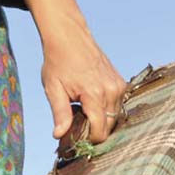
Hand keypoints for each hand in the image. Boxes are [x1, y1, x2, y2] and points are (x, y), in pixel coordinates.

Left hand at [40, 18, 125, 142]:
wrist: (67, 36)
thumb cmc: (57, 61)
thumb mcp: (53, 87)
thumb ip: (60, 113)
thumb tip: (59, 135)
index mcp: (94, 94)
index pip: (100, 132)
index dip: (88, 138)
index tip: (76, 136)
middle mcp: (111, 91)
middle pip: (109, 127)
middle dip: (93, 128)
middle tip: (75, 117)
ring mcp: (119, 86)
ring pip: (115, 117)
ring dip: (101, 117)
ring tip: (81, 104)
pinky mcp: (121, 82)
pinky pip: (117, 104)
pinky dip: (106, 107)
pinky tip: (91, 98)